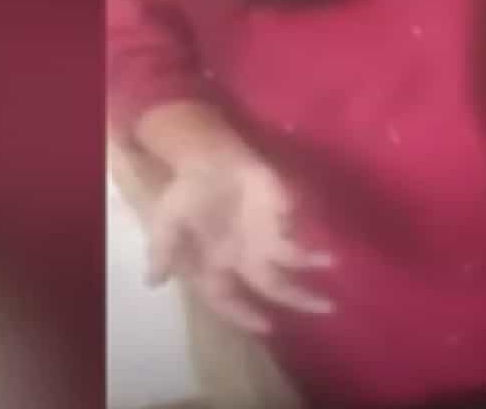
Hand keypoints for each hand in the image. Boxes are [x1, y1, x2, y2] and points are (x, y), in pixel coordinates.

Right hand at [144, 154, 334, 333]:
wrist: (207, 159)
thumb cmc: (187, 193)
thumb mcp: (166, 220)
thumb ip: (163, 250)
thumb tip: (153, 282)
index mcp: (217, 266)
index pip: (228, 299)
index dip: (243, 315)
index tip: (266, 326)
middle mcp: (246, 258)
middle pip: (275, 286)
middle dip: (299, 299)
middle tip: (326, 309)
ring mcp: (266, 237)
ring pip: (293, 259)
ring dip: (312, 261)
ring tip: (332, 262)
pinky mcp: (280, 215)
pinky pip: (298, 230)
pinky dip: (311, 235)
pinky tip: (324, 239)